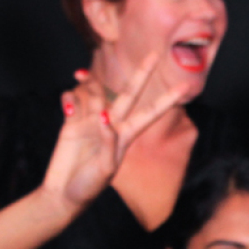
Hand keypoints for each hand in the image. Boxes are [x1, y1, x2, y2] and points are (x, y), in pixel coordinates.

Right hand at [44, 48, 198, 209]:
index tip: (185, 87)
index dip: (167, 100)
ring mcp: (92, 120)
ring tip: (75, 113)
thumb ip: (109, 142)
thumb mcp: (105, 169)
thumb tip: (104, 117)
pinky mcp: (72, 120)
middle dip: (142, 73)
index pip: (151, 113)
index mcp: (127, 136)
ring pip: (95, 92)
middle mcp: (112, 124)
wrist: (62, 194)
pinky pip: (73, 98)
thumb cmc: (88, 187)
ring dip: (87, 92)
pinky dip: (69, 98)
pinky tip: (66, 109)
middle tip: (154, 53)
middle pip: (130, 93)